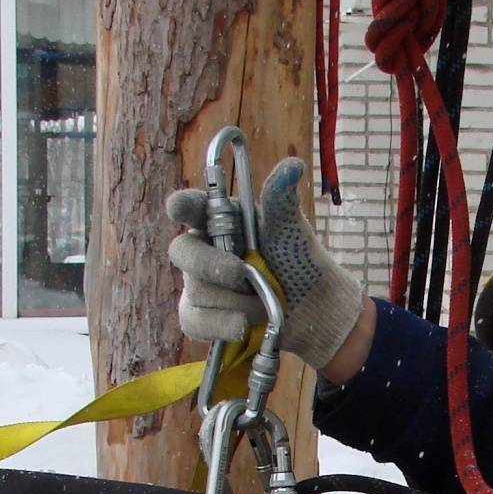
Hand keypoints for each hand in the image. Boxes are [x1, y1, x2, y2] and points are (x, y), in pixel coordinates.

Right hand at [165, 157, 365, 370]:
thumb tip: (292, 166)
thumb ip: (283, 202)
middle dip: (212, 265)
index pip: (191, 206)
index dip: (181, 206)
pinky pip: (195, 321)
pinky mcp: (201, 316)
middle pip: (183, 252)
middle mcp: (204, 249)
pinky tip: (243, 327)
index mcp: (222, 220)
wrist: (313, 312)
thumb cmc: (299, 262)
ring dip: (236, 302)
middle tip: (243, 275)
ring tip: (265, 304)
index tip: (178, 207)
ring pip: (196, 292)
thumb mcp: (293, 232)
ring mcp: (198, 284)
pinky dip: (221, 325)